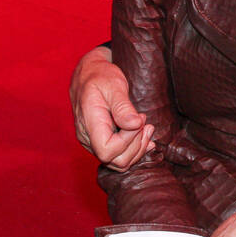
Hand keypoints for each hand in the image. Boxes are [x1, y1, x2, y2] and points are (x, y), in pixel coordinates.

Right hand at [70, 45, 153, 170]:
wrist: (89, 74)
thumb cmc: (101, 76)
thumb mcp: (113, 84)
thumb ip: (123, 106)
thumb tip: (135, 124)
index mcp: (89, 123)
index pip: (107, 150)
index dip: (127, 141)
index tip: (138, 120)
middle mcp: (88, 138)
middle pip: (116, 161)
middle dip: (137, 145)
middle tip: (145, 122)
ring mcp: (93, 142)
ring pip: (120, 162)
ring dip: (138, 148)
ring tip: (147, 127)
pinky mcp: (101, 141)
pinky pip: (119, 156)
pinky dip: (135, 149)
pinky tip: (144, 136)